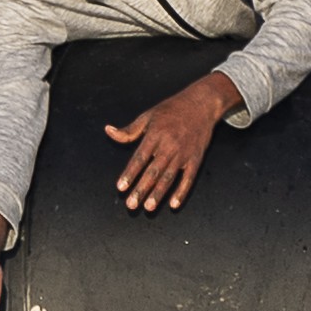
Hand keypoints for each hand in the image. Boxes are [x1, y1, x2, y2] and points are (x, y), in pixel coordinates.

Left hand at [104, 70, 240, 212]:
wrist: (201, 103)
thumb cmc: (171, 109)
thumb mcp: (148, 116)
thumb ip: (129, 130)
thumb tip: (109, 131)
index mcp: (155, 135)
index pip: (139, 158)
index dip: (130, 174)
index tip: (121, 187)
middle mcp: (169, 145)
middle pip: (153, 171)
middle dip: (141, 189)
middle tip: (131, 205)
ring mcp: (184, 153)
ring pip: (168, 177)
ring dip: (158, 194)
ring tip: (148, 207)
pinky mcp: (196, 158)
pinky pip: (188, 178)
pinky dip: (182, 192)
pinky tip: (173, 204)